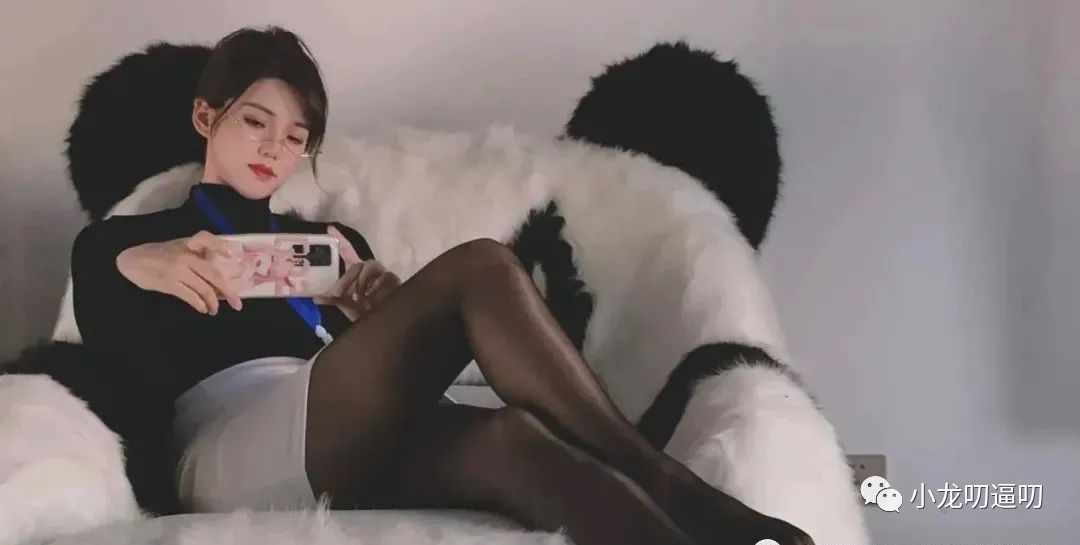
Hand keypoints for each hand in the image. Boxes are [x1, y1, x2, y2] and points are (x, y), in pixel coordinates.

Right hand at [116, 230, 242, 314]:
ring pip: (204, 288)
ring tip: (215, 310)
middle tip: (237, 303)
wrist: (132, 261)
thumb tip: (220, 276)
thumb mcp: (178, 247)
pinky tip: (203, 309)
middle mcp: (185, 256)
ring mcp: (177, 270)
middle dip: (228, 291)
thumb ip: (197, 255)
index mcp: (188, 244)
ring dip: (213, 302)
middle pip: (213, 273)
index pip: (206, 238)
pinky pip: (190, 296)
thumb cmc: (160, 254)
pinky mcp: (168, 283)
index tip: (232, 254)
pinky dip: (200, 304)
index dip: (220, 245)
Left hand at [316, 226, 400, 319]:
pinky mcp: (395, 281)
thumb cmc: (365, 312)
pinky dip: (376, 286)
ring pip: (370, 266)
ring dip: (361, 281)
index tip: (330, 228)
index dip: (340, 239)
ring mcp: (383, 274)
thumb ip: (333, 300)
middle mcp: (370, 270)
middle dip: (346, 279)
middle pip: (357, 263)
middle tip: (337, 294)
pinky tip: (371, 296)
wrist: (382, 323)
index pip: (348, 251)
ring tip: (356, 297)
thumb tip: (315, 298)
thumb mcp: (346, 305)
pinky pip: (386, 276)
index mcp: (357, 272)